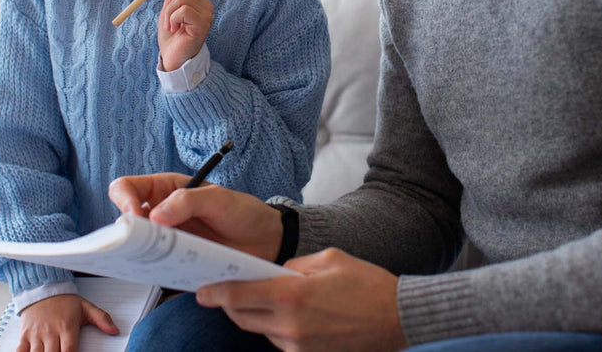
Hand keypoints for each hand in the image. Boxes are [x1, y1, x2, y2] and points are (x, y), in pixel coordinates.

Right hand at [18, 293, 117, 351]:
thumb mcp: (86, 307)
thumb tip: (115, 330)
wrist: (43, 288)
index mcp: (67, 327)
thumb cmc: (65, 300)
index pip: (69, 351)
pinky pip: (20, 351)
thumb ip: (102, 319)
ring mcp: (36, 334)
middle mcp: (50, 332)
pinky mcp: (24, 335)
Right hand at [108, 173, 283, 261]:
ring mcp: (166, 239)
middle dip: (127, 231)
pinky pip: (153, 267)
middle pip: (125, 220)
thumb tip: (155, 216)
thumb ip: (188, 201)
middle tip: (143, 242)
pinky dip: (154, 270)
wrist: (266, 240)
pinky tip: (165, 271)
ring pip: (136, 247)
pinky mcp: (174, 262)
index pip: (127, 188)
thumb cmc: (243, 212)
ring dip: (139, 253)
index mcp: (167, 189)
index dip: (123, 199)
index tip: (134, 215)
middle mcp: (161, 214)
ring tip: (154, 258)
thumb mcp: (219, 199)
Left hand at [157, 0, 213, 70]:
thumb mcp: (168, 11)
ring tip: (170, 26)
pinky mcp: (203, 24)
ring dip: (169, 12)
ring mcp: (206, 15)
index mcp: (197, 1)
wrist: (173, 60)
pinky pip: (183, 10)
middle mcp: (205, 5)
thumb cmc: (172, 37)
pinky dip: (173, 18)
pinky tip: (175, 30)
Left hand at [197, 249, 405, 351]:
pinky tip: (291, 314)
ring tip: (269, 298)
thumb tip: (274, 272)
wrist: (398, 317)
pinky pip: (280, 342)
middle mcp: (289, 326)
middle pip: (242, 317)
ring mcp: (298, 347)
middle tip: (227, 291)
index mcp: (291, 295)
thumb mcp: (328, 258)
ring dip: (256, 315)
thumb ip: (294, 265)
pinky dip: (277, 328)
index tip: (202, 290)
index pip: (238, 296)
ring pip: (261, 330)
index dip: (215, 293)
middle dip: (230, 304)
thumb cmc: (367, 283)